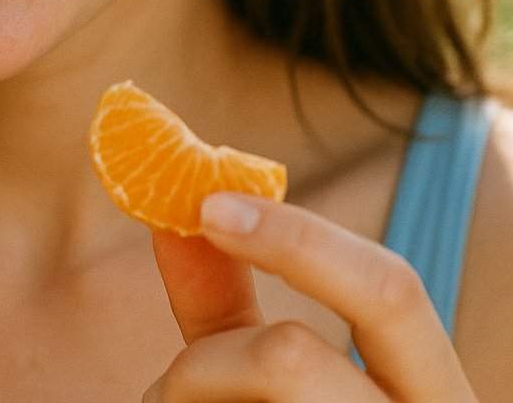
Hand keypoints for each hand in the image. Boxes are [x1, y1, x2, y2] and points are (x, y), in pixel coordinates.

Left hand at [145, 193, 477, 401]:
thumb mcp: (276, 377)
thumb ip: (229, 304)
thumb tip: (174, 216)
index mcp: (432, 395)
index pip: (390, 291)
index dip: (297, 238)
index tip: (207, 206)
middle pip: (294, 359)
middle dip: (209, 350)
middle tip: (157, 373)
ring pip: (242, 398)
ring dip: (184, 397)